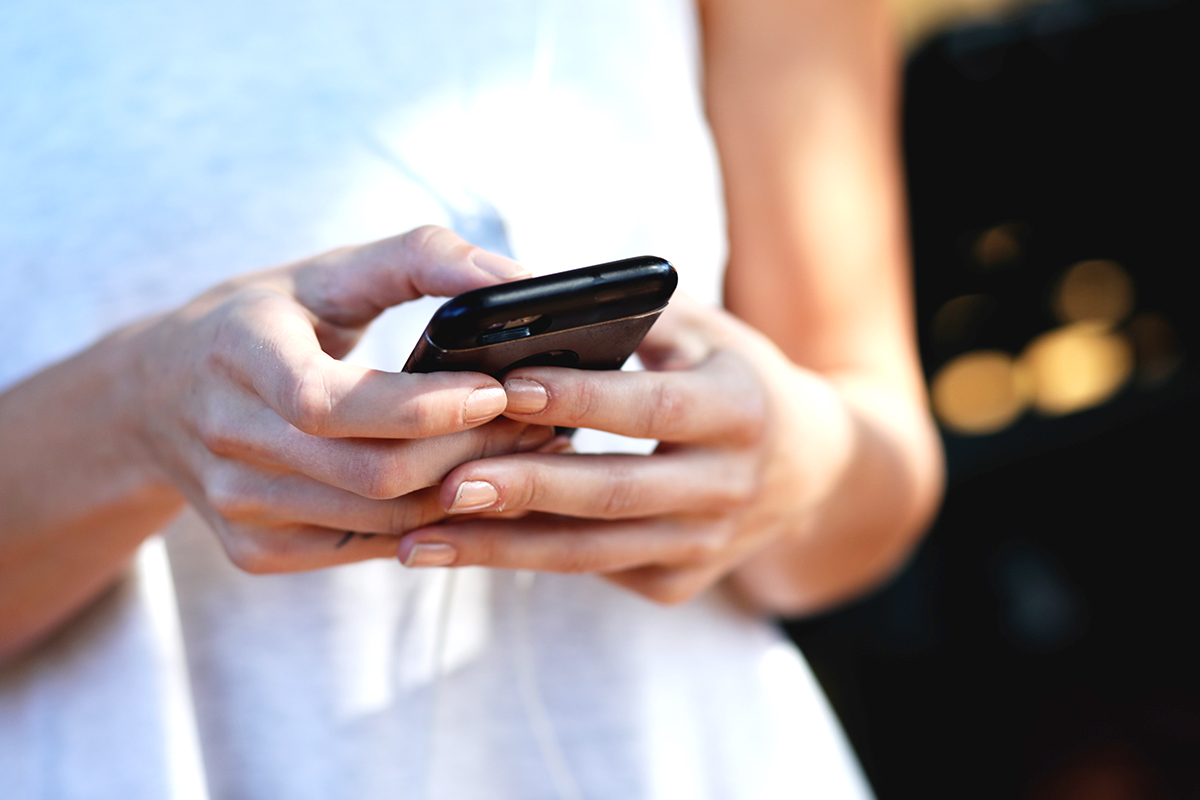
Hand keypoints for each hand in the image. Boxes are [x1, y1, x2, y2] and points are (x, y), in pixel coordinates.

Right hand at [127, 226, 554, 572]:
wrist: (154, 399)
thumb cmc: (260, 323)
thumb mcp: (323, 272)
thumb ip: (420, 258)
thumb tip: (518, 277)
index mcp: (237, 354)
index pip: (329, 403)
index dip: (424, 408)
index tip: (500, 388)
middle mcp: (225, 439)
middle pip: (373, 472)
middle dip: (473, 450)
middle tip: (541, 419)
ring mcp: (236, 507)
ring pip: (383, 521)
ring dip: (470, 488)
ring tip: (527, 448)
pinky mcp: (256, 551)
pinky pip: (371, 547)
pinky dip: (436, 521)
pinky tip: (477, 484)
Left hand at [394, 294, 858, 604]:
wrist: (810, 467)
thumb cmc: (732, 377)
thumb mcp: (702, 331)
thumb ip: (629, 317)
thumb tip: (521, 298)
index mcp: (739, 408)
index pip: (653, 409)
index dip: (581, 400)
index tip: (505, 386)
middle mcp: (730, 485)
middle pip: (616, 493)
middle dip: (527, 490)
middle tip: (444, 485)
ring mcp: (708, 546)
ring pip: (596, 552)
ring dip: (505, 549)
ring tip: (423, 541)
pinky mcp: (682, 583)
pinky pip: (598, 573)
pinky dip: (529, 561)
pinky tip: (466, 549)